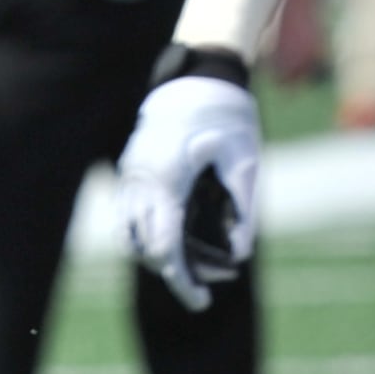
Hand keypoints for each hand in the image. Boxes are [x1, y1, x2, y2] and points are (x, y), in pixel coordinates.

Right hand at [117, 70, 260, 312]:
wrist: (200, 70)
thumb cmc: (228, 114)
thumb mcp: (245, 163)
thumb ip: (243, 212)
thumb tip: (239, 256)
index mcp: (168, 179)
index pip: (167, 248)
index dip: (183, 281)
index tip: (202, 302)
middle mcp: (142, 179)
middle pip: (147, 248)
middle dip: (174, 274)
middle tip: (204, 290)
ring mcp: (132, 172)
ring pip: (131, 235)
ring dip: (156, 256)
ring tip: (190, 268)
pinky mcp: (131, 166)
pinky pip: (129, 215)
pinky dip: (145, 236)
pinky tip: (172, 242)